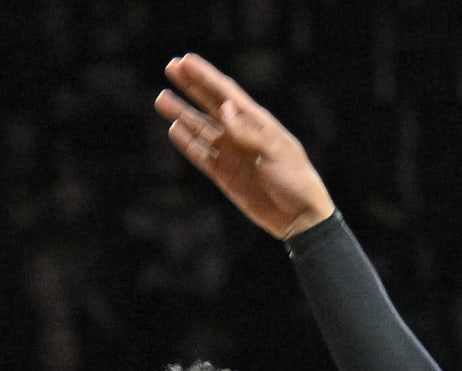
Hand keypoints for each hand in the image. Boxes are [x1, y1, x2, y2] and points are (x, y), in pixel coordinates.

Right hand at [155, 52, 335, 239]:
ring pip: (200, 129)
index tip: (185, 61)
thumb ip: (248, 132)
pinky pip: (201, 156)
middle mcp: (241, 133)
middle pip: (210, 104)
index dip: (206, 76)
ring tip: (162, 99)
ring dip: (181, 114)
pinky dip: (188, 144)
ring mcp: (231, 153)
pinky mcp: (224, 175)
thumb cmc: (295, 180)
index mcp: (257, 122)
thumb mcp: (277, 152)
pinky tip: (175, 130)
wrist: (299, 217)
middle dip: (191, 86)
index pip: (226, 93)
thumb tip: (224, 108)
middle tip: (171, 67)